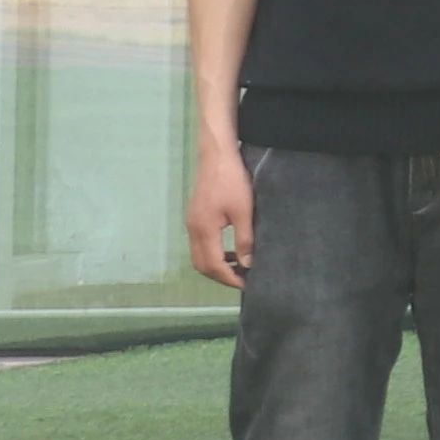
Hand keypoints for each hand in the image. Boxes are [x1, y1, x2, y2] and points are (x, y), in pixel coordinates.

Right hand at [186, 141, 255, 290]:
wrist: (216, 155)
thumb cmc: (232, 180)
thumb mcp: (244, 210)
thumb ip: (245, 239)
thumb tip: (247, 264)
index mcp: (204, 230)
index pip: (214, 266)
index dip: (230, 278)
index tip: (247, 284)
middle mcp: (193, 230)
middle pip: (202, 265)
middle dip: (221, 276)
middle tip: (242, 280)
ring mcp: (192, 223)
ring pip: (199, 256)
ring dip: (217, 265)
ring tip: (239, 267)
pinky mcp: (195, 216)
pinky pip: (200, 244)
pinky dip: (214, 253)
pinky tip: (230, 250)